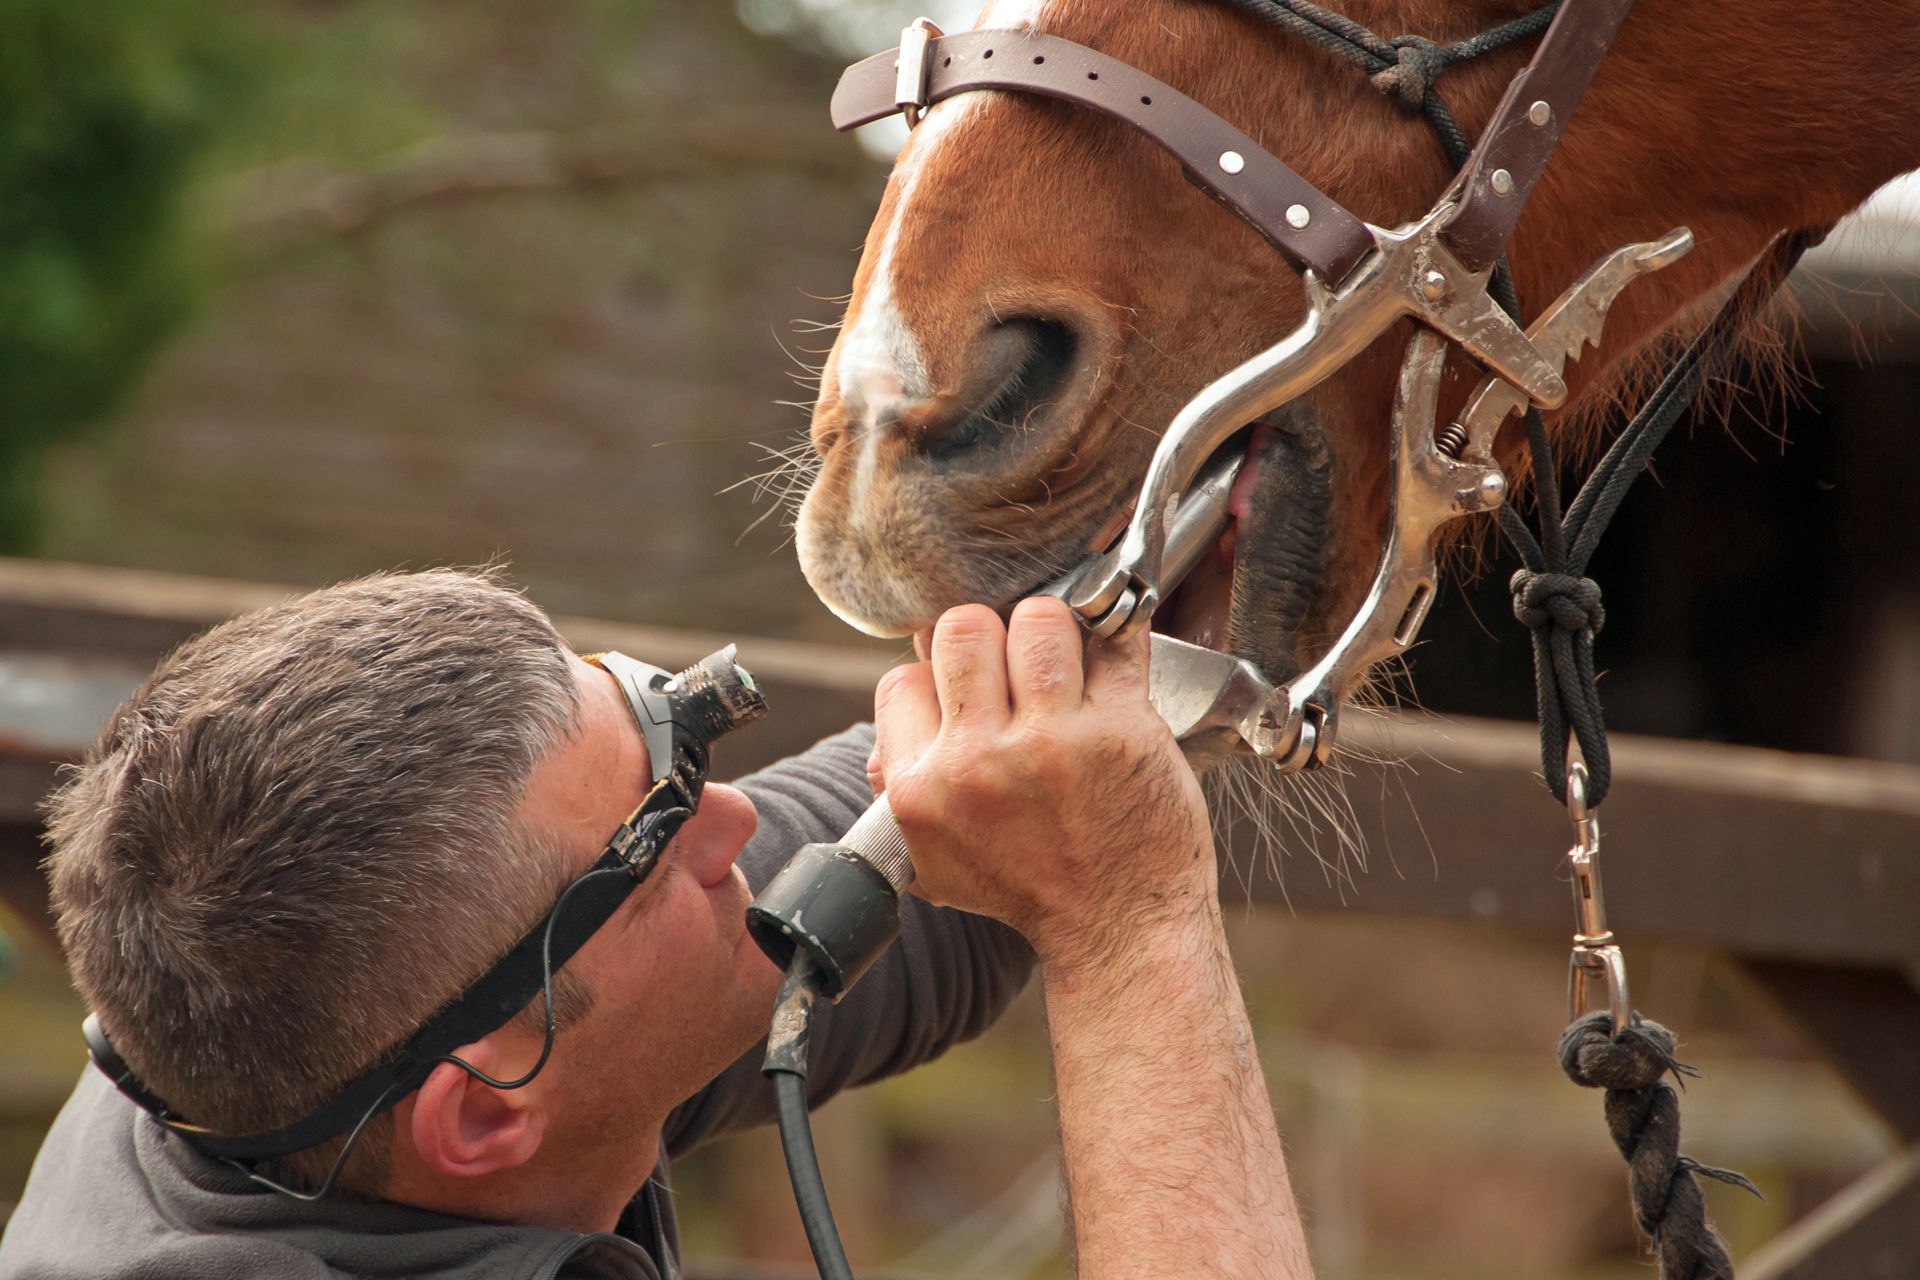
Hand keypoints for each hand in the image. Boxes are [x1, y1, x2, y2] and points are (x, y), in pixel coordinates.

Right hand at [869, 597, 1214, 969]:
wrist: (1119, 929)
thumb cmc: (1031, 888)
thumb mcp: (934, 859)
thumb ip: (899, 785)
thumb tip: (901, 704)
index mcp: (920, 790)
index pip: (903, 679)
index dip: (936, 678)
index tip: (969, 693)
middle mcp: (978, 762)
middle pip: (963, 629)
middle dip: (989, 636)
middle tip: (1014, 664)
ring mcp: (1052, 741)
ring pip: (1036, 619)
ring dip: (1051, 630)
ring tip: (1063, 660)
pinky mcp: (1120, 728)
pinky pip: (1113, 643)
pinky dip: (1115, 637)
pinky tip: (1111, 653)